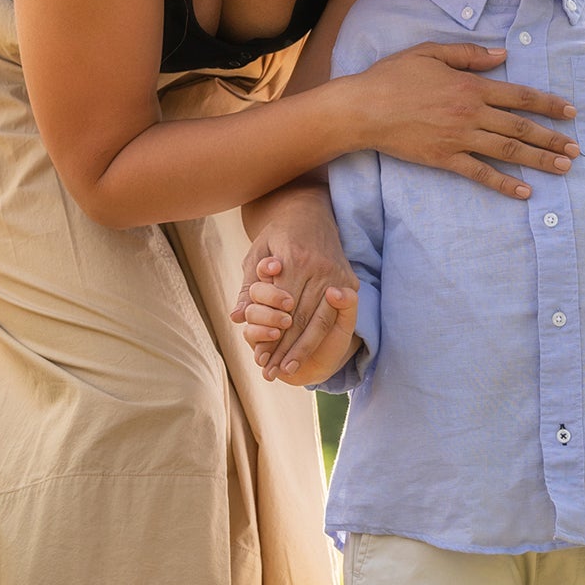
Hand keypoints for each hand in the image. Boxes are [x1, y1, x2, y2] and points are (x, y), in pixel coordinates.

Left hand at [231, 186, 356, 381]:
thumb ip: (248, 287)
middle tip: (272, 373)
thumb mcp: (255, 255)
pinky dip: (319, 336)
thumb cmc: (276, 234)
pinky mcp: (348, 279)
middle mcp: (319, 268)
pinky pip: (333, 314)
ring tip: (287, 371)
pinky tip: (308, 352)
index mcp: (294, 260)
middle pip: (302, 319)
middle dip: (286, 350)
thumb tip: (236, 318)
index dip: (272, 337)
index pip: (282, 309)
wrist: (310, 211)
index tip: (260, 359)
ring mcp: (337, 274)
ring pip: (319, 321)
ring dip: (303, 349)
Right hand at [344, 42, 579, 197]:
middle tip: (576, 149)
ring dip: (539, 160)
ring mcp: (458, 138)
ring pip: (508, 151)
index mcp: (470, 86)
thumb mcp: (430, 52)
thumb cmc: (392, 77)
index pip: (519, 96)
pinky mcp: (444, 159)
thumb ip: (468, 55)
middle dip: (552, 138)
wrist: (362, 109)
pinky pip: (479, 173)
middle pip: (521, 128)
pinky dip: (503, 183)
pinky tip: (524, 191)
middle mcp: (471, 114)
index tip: (570, 112)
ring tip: (563, 167)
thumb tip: (502, 56)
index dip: (548, 104)